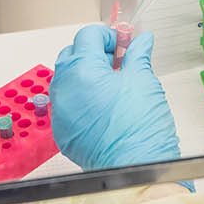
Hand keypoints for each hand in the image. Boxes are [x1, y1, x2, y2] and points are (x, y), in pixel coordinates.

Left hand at [51, 25, 180, 171]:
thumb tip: (142, 41)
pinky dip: (81, 99)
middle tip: (118, 62)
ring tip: (111, 85)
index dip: (108, 36)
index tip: (123, 44)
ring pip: (66, 80)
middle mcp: (64, 88)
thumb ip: (138, 56)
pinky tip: (103, 106)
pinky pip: (66, 105)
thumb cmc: (139, 129)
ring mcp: (60, 111)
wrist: (135, 168)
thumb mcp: (143, 81)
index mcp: (82, 70)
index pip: (87, 36)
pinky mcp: (62, 131)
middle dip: (93, 53)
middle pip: (71, 55)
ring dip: (85, 75)